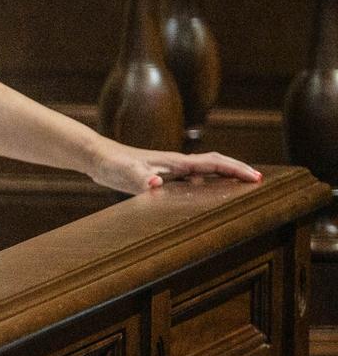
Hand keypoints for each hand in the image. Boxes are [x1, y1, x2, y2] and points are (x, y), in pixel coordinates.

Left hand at [87, 143, 261, 195]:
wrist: (96, 156)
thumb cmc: (111, 164)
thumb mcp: (125, 173)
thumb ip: (140, 180)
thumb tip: (156, 185)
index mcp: (175, 162)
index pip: (214, 163)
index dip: (236, 169)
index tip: (257, 177)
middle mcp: (177, 164)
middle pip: (216, 164)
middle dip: (238, 171)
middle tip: (259, 182)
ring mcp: (170, 169)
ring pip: (205, 172)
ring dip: (224, 178)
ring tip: (242, 190)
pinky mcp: (161, 176)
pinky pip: (191, 180)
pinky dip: (206, 186)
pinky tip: (206, 199)